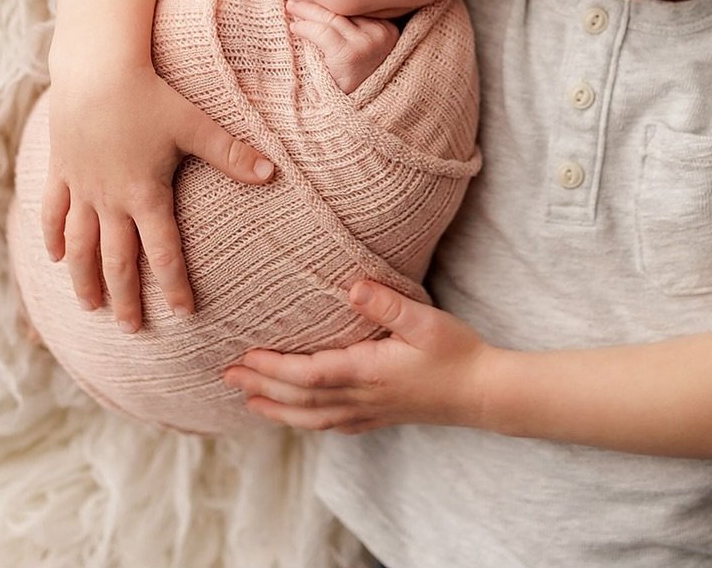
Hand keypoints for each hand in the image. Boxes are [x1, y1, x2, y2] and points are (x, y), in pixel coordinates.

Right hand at [41, 61, 273, 330]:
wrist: (94, 70)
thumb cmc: (150, 96)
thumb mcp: (196, 124)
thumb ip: (232, 154)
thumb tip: (273, 173)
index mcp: (145, 194)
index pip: (163, 252)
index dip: (173, 284)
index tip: (182, 314)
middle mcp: (109, 199)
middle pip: (117, 260)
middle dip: (125, 297)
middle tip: (131, 329)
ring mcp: (80, 187)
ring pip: (79, 245)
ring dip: (84, 278)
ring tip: (89, 306)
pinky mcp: (60, 170)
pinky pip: (52, 212)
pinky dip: (52, 237)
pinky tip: (54, 257)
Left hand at [221, 281, 492, 432]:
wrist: (485, 392)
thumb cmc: (457, 352)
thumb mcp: (425, 320)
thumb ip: (387, 304)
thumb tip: (351, 286)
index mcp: (366, 371)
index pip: (306, 373)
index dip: (272, 368)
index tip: (243, 357)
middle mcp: (361, 397)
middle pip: (300, 399)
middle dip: (261, 387)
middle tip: (227, 377)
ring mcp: (370, 411)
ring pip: (312, 417)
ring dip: (276, 410)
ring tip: (249, 401)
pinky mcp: (382, 416)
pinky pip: (334, 425)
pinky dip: (308, 422)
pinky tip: (302, 418)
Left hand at [287, 0, 398, 93]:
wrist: (364, 119)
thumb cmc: (362, 88)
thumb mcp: (366, 56)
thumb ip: (356, 34)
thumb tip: (327, 7)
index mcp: (390, 31)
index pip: (358, 7)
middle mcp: (383, 33)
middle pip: (345, 9)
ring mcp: (369, 42)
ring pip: (331, 17)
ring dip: (307, 10)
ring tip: (291, 7)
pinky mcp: (351, 53)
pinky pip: (323, 32)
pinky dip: (306, 27)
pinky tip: (295, 27)